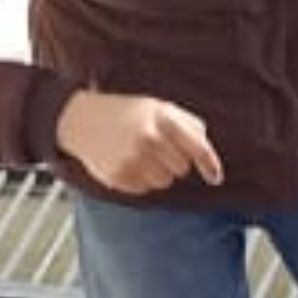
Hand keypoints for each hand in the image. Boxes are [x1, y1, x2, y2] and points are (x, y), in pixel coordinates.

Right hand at [56, 88, 221, 194]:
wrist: (82, 119)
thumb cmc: (128, 114)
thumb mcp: (160, 108)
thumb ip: (188, 126)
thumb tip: (206, 152)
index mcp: (164, 119)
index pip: (197, 148)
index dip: (210, 165)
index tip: (215, 178)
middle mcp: (149, 139)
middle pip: (181, 169)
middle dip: (173, 161)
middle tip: (154, 148)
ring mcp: (132, 159)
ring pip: (164, 182)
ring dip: (157, 173)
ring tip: (139, 155)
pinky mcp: (118, 176)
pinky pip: (144, 190)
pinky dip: (139, 180)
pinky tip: (126, 162)